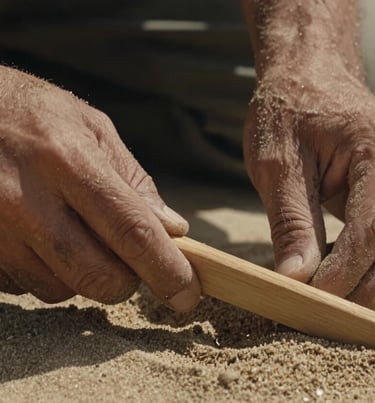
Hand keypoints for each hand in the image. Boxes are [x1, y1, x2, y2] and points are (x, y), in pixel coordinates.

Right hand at [0, 66, 199, 309]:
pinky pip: (26, 286)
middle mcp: (26, 200)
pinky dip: (46, 271)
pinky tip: (38, 236)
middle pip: (99, 275)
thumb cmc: (32, 114)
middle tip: (128, 258)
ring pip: (61, 289)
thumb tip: (171, 228)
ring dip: (82, 274)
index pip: (131, 230)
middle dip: (126, 281)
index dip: (166, 269)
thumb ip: (133, 180)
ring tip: (72, 230)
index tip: (186, 294)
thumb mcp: (90, 128)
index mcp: (67, 160)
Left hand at [244, 53, 374, 307]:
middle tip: (326, 315)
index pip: (371, 230)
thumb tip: (296, 276)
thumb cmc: (286, 113)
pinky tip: (345, 279)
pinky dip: (366, 260)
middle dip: (363, 286)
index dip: (346, 273)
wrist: (304, 78)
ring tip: (336, 306)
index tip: (316, 300)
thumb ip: (291, 220)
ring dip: (368, 278)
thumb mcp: (277, 164)